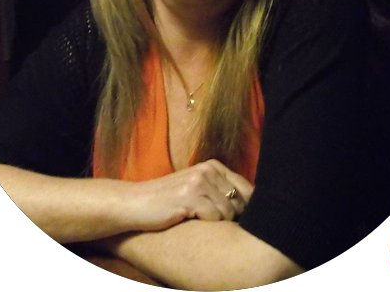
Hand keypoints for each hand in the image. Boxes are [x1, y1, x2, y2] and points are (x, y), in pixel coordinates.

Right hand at [124, 159, 253, 231]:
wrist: (137, 203)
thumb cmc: (170, 199)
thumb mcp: (198, 187)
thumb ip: (222, 190)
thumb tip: (252, 205)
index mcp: (213, 165)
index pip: (246, 187)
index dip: (246, 206)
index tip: (236, 216)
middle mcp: (208, 170)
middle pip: (240, 201)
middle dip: (230, 215)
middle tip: (209, 216)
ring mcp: (199, 182)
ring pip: (228, 212)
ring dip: (215, 221)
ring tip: (197, 217)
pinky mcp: (190, 196)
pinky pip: (214, 217)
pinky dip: (204, 223)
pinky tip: (188, 217)